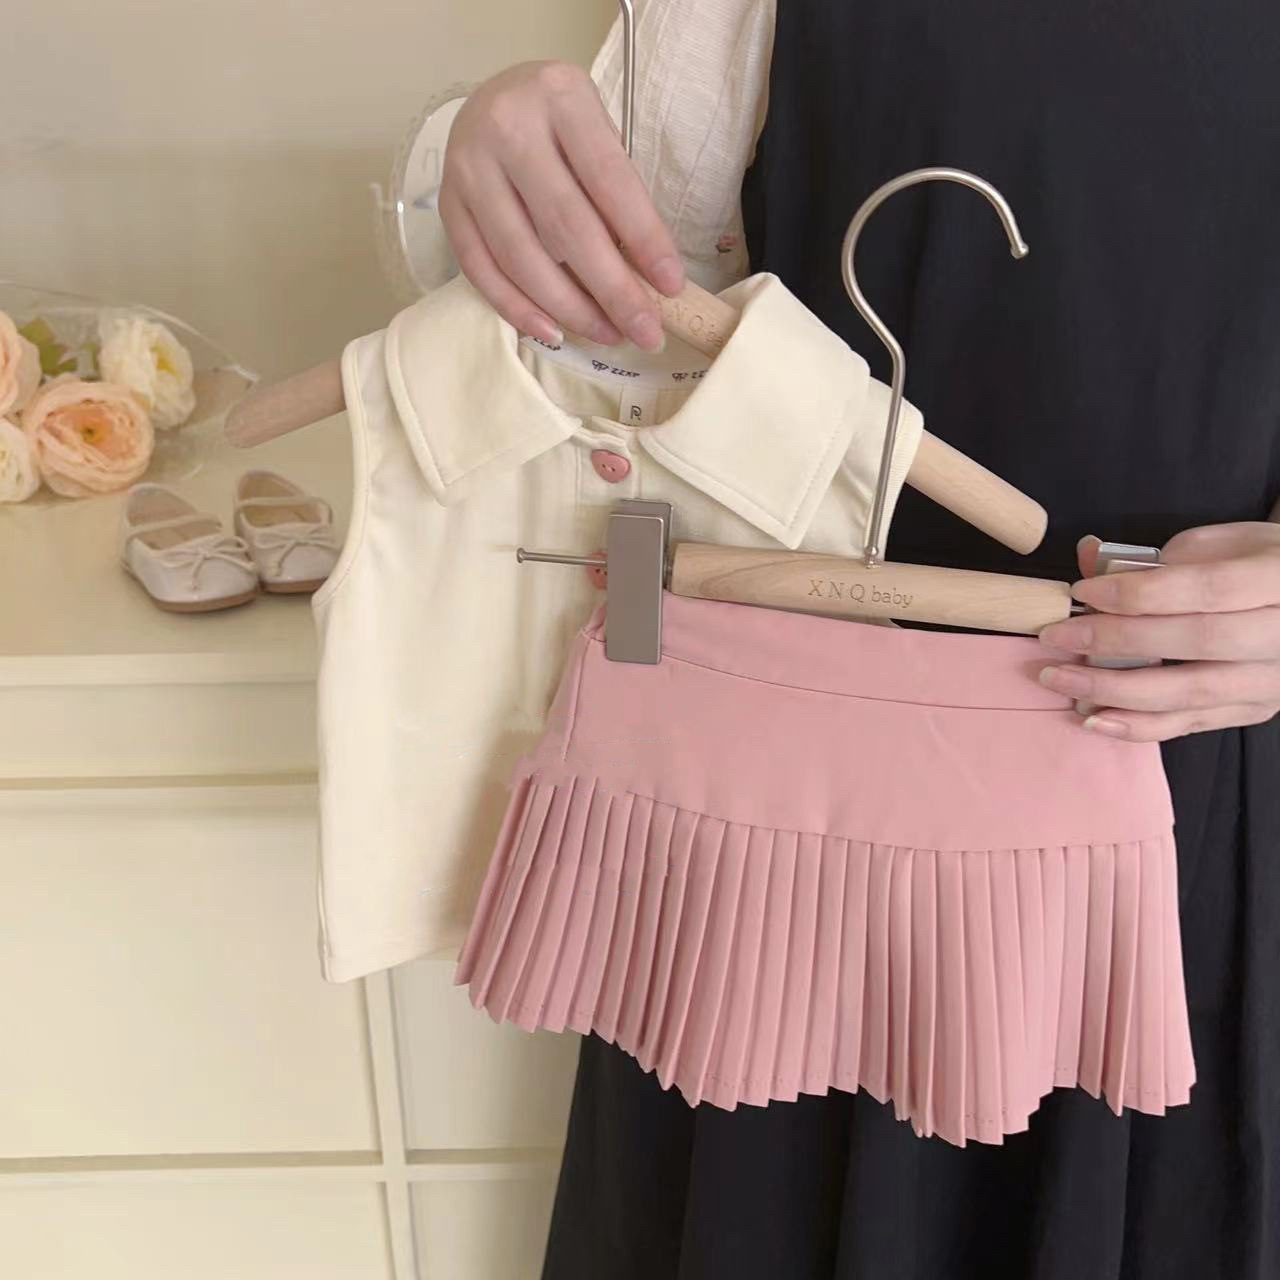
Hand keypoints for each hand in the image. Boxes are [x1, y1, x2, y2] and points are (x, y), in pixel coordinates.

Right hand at [439, 61, 684, 351]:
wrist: (494, 100)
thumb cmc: (561, 128)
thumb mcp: (598, 135)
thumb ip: (617, 195)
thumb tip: (646, 279)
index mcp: (560, 97)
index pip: (609, 180)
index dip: (644, 239)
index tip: (671, 286)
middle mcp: (507, 127)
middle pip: (566, 226)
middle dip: (612, 289)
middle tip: (646, 332)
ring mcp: (468, 167)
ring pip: (521, 256)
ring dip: (569, 308)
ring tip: (608, 334)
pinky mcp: (447, 205)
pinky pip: (480, 270)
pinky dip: (517, 309)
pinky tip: (553, 332)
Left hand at [1038, 525, 1279, 740]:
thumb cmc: (1260, 566)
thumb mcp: (1223, 543)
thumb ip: (1159, 555)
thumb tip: (1090, 557)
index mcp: (1277, 580)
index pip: (1206, 589)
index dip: (1140, 592)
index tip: (1083, 592)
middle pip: (1195, 642)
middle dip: (1116, 640)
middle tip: (1055, 636)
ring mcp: (1271, 680)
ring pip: (1190, 693)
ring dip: (1114, 690)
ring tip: (1057, 679)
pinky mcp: (1254, 710)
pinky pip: (1191, 724)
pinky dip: (1138, 725)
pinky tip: (1093, 718)